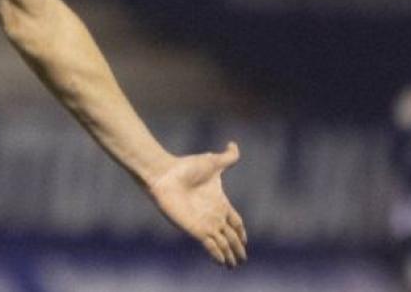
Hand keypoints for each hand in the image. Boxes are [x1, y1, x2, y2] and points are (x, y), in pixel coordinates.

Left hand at [148, 141, 247, 267]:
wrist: (165, 174)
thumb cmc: (186, 167)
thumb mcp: (213, 161)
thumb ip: (228, 156)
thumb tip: (234, 144)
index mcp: (219, 202)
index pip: (235, 221)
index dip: (241, 231)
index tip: (245, 240)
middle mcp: (213, 215)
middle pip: (230, 236)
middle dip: (238, 248)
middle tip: (242, 260)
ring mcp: (205, 224)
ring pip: (222, 244)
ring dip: (229, 256)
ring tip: (234, 266)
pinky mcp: (196, 230)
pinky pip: (211, 247)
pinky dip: (218, 255)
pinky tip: (223, 263)